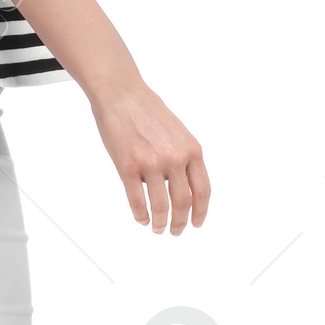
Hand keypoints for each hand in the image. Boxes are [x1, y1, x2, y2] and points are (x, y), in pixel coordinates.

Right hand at [90, 77, 210, 233]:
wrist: (121, 94)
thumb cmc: (146, 109)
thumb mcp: (177, 132)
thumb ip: (183, 157)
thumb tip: (183, 184)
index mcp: (191, 150)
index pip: (203, 190)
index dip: (201, 211)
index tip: (196, 222)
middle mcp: (175, 158)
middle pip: (183, 202)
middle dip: (180, 222)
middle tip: (176, 230)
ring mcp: (151, 164)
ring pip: (160, 206)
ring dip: (160, 222)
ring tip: (157, 228)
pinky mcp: (128, 167)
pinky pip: (137, 201)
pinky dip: (140, 215)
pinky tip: (141, 218)